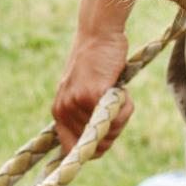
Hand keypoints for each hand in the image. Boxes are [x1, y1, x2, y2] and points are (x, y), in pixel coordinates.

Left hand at [52, 29, 133, 157]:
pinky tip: (122, 90)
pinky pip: (116, 116)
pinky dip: (126, 107)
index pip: (71, 151)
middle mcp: (64, 110)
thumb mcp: (83, 92)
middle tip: (116, 109)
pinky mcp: (92, 94)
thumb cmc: (95, 63)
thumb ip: (86, 116)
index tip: (104, 141)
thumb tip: (98, 146)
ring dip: (121, 117)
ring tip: (118, 94)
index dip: (91, 151)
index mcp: (59, 112)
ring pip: (109, 132)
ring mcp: (77, 103)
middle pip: (97, 145)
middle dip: (113, 132)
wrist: (97, 34)